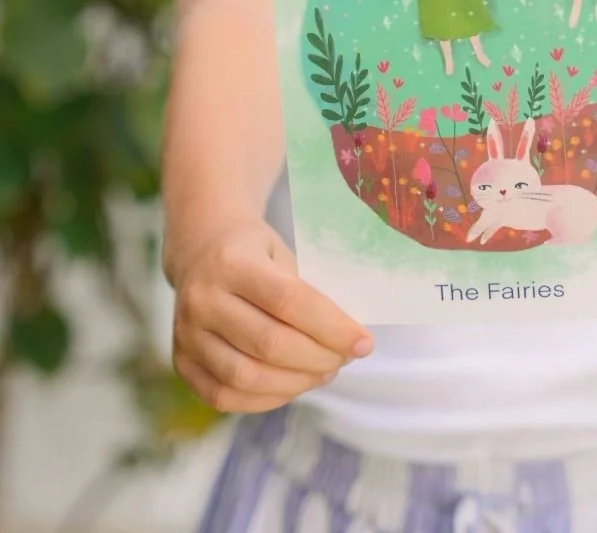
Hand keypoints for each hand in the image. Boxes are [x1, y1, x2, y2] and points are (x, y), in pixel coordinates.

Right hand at [171, 219, 372, 412]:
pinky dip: (266, 399)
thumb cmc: (255, 252)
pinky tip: (292, 386)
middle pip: (269, 344)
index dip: (331, 327)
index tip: (364, 342)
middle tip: (345, 358)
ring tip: (323, 372)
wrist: (200, 250)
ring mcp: (186, 334)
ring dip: (296, 383)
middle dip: (318, 359)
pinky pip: (224, 396)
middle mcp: (203, 300)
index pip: (289, 301)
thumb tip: (347, 340)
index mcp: (233, 263)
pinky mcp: (181, 362)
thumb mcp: (282, 254)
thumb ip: (307, 293)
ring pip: (246, 377)